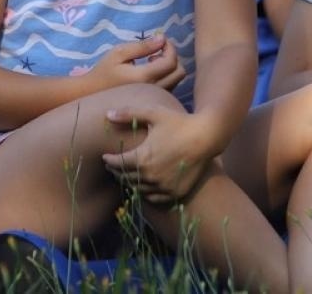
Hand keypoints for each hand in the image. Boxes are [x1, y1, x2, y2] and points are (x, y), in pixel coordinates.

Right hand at [83, 36, 187, 94]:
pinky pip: (170, 87)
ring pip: (176, 81)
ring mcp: (154, 98)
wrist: (92, 94)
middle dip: (172, 57)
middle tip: (156, 51)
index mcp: (145, 77)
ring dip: (169, 67)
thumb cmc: (104, 71)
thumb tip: (162, 38)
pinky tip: (150, 73)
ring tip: (150, 61)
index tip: (161, 40)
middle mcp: (154, 89)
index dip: (170, 47)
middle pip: (179, 72)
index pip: (171, 61)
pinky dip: (166, 76)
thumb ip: (142, 46)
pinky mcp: (152, 102)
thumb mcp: (119, 53)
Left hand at [101, 106, 216, 204]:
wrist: (206, 136)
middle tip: (114, 166)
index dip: (109, 161)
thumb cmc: (179, 122)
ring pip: (138, 189)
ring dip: (131, 182)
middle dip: (117, 171)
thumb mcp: (153, 113)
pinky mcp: (174, 192)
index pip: (117, 164)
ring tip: (128, 175)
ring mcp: (162, 186)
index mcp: (142, 158)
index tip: (105, 157)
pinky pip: (153, 197)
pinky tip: (144, 185)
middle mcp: (150, 176)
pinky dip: (146, 192)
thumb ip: (129, 114)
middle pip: (125, 177)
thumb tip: (107, 114)